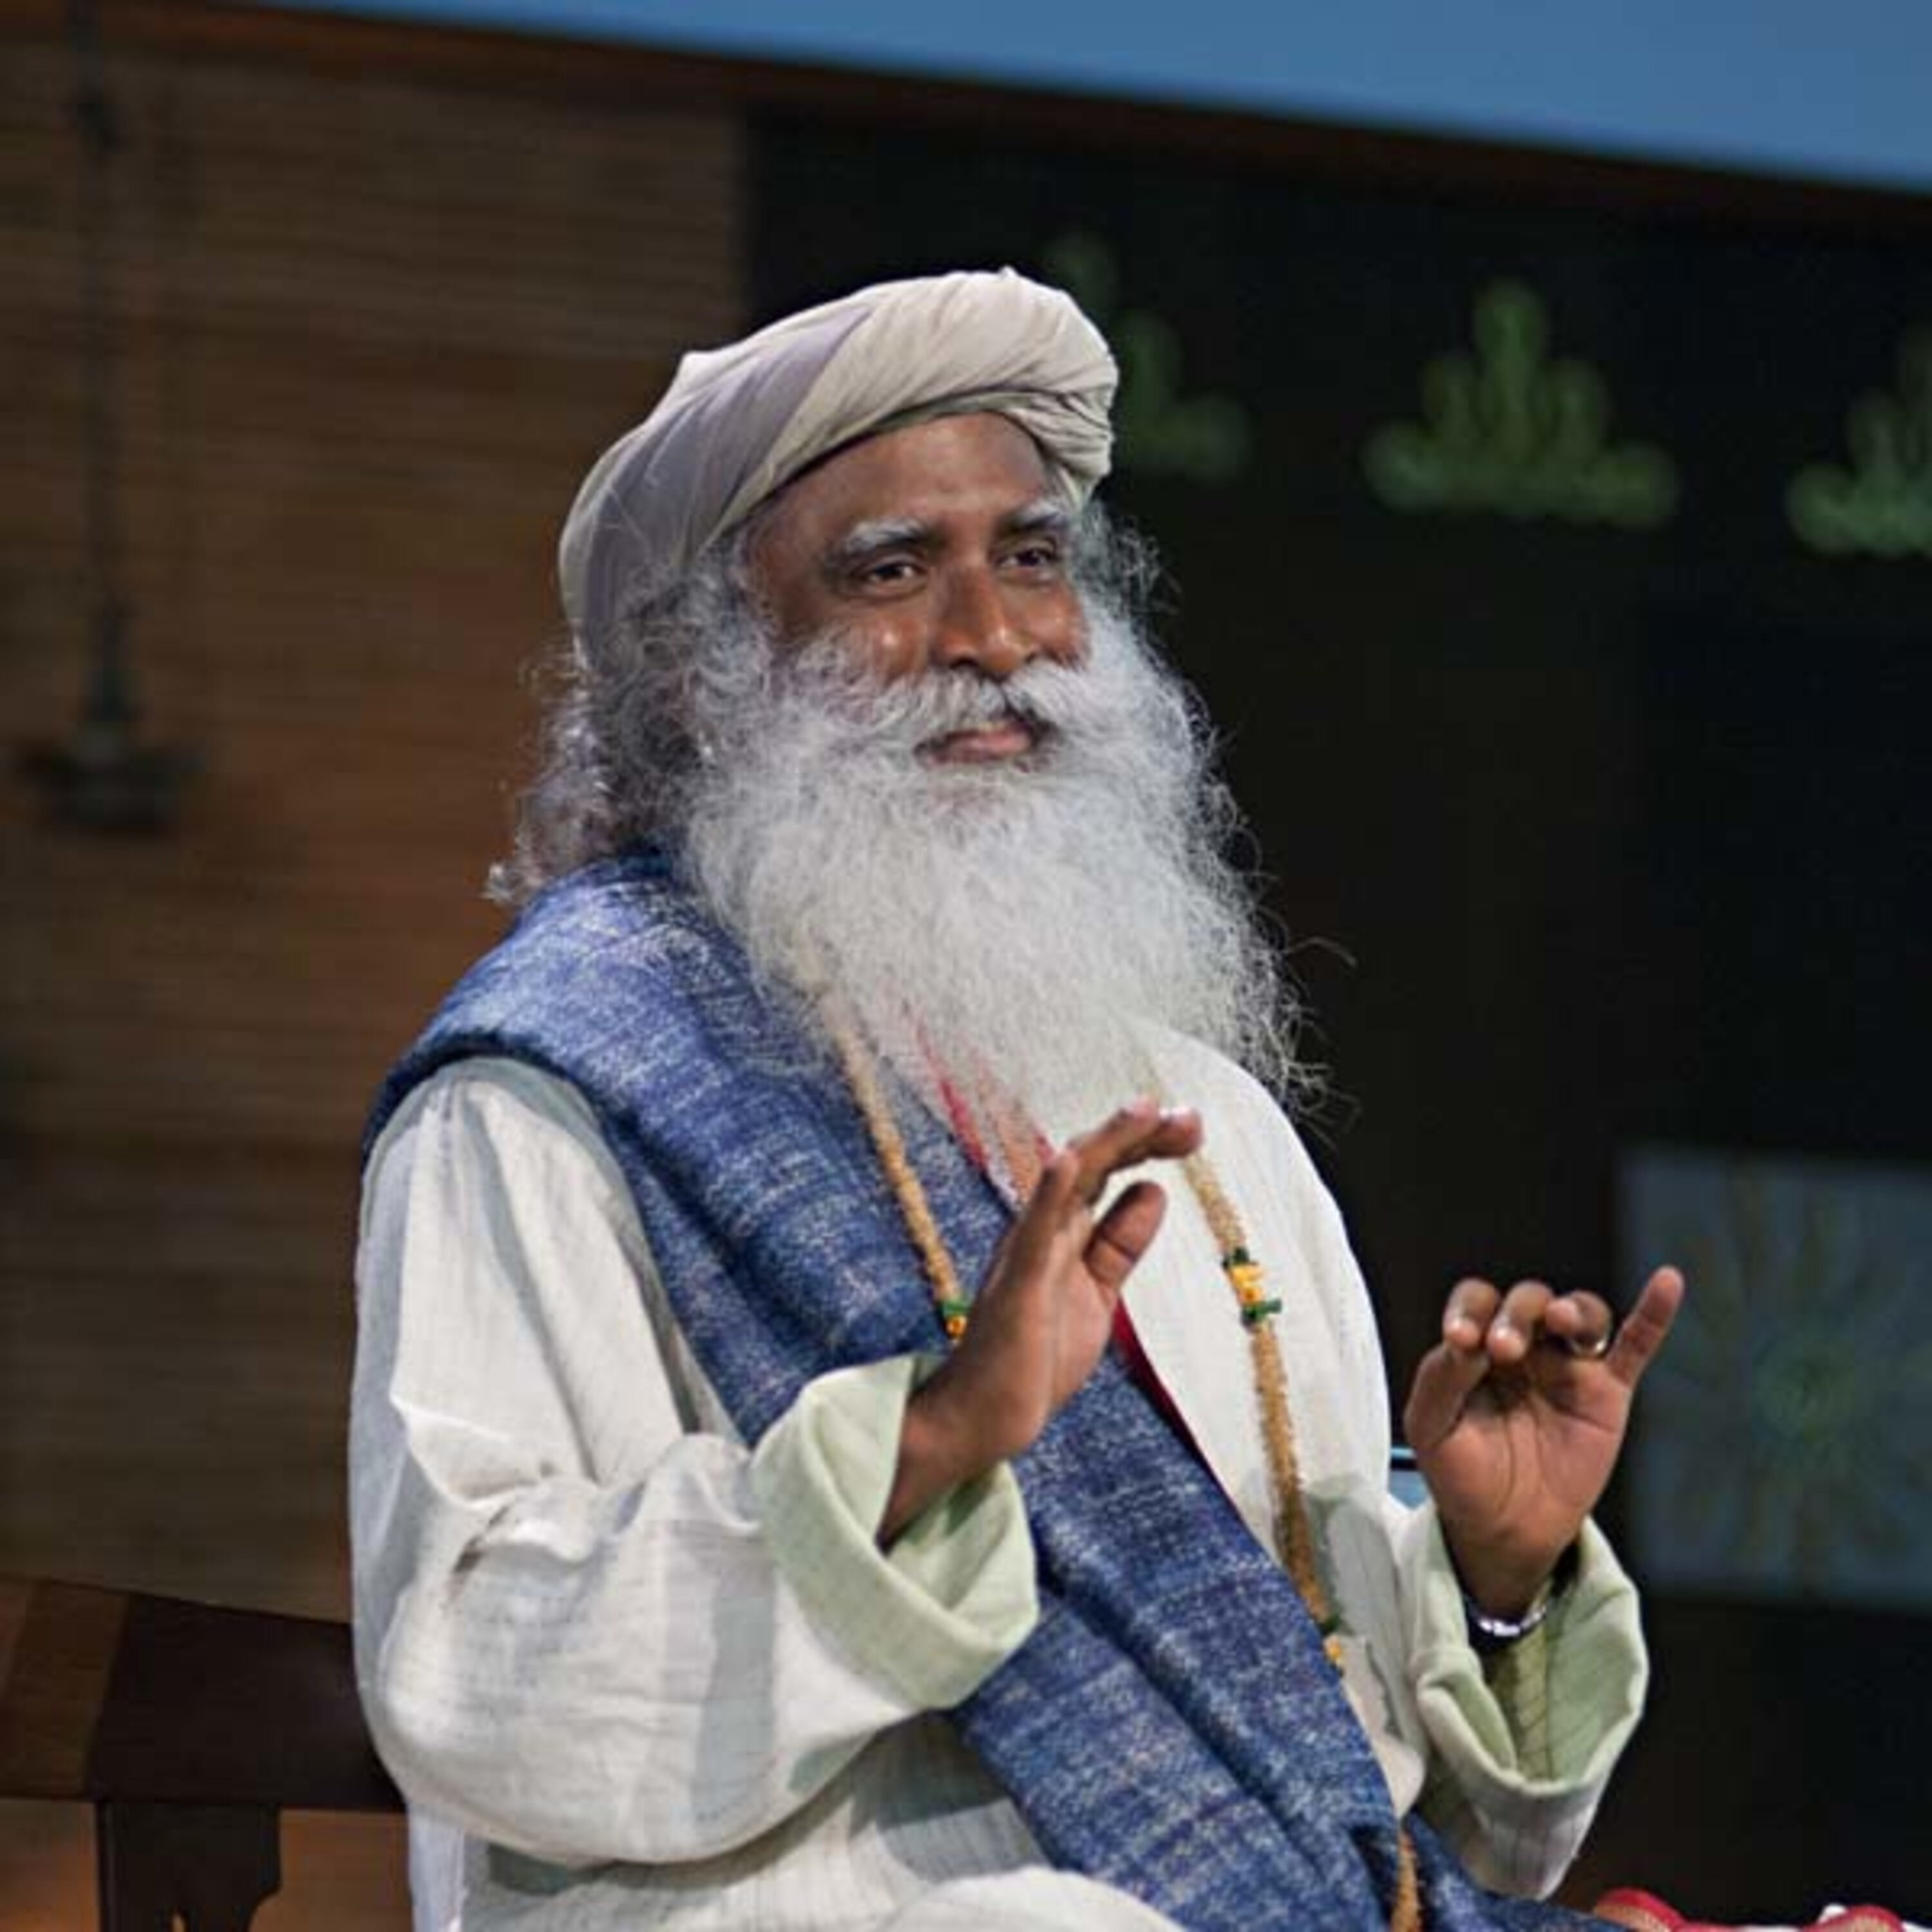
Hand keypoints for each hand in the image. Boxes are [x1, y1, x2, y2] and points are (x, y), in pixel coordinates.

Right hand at [880, 1097, 1202, 1540]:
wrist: (986, 1418)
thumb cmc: (1034, 1358)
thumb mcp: (1096, 1293)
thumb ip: (1120, 1244)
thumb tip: (1153, 1191)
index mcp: (1062, 1232)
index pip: (1108, 1172)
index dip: (1148, 1144)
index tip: (1190, 1125)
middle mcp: (1042, 1231)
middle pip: (1094, 1165)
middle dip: (1141, 1135)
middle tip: (1190, 1117)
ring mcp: (1026, 1255)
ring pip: (1065, 1184)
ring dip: (1105, 1143)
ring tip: (1142, 1109)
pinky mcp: (1016, 1288)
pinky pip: (1031, 1235)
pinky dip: (1049, 1195)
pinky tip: (1068, 1161)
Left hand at [1402, 1266, 1683, 1612]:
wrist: (1503, 1529)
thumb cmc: (1462, 1473)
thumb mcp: (1431, 1427)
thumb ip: (1440, 1378)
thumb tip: (1463, 1339)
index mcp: (1477, 1346)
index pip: (1476, 1301)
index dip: (1468, 1310)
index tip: (1460, 1338)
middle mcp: (1524, 1345)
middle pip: (1528, 1301)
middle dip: (1516, 1316)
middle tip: (1503, 1349)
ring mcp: (1567, 1367)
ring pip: (1579, 1313)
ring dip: (1570, 1310)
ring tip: (1559, 1320)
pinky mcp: (1607, 1393)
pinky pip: (1635, 1346)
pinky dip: (1652, 1314)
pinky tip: (1666, 1282)